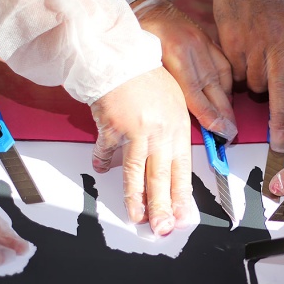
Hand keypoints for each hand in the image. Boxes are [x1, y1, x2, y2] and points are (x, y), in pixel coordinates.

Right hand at [90, 66, 191, 235]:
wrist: (121, 55)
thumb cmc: (148, 75)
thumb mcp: (174, 103)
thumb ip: (174, 133)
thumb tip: (172, 164)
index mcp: (178, 128)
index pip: (182, 170)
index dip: (181, 197)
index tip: (183, 217)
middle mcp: (160, 132)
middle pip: (161, 177)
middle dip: (162, 207)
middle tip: (163, 228)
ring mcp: (135, 130)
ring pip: (136, 172)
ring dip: (136, 198)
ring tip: (137, 217)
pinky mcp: (112, 126)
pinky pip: (106, 150)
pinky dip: (103, 161)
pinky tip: (101, 170)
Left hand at [134, 0, 236, 141]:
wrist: (146, 4)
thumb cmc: (138, 34)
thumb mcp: (141, 60)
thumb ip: (159, 85)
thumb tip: (173, 114)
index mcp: (175, 53)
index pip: (195, 92)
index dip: (209, 115)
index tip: (219, 131)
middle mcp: (194, 48)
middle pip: (214, 88)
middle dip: (224, 113)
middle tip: (230, 133)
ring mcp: (204, 42)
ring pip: (222, 77)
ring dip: (227, 100)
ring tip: (228, 118)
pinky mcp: (208, 39)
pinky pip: (224, 64)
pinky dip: (227, 82)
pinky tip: (226, 95)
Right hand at [211, 0, 283, 151]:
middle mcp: (278, 48)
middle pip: (281, 94)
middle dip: (282, 123)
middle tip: (281, 146)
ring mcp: (254, 47)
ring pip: (255, 85)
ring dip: (255, 89)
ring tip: (256, 79)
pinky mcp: (233, 45)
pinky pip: (235, 73)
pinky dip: (237, 76)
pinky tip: (239, 67)